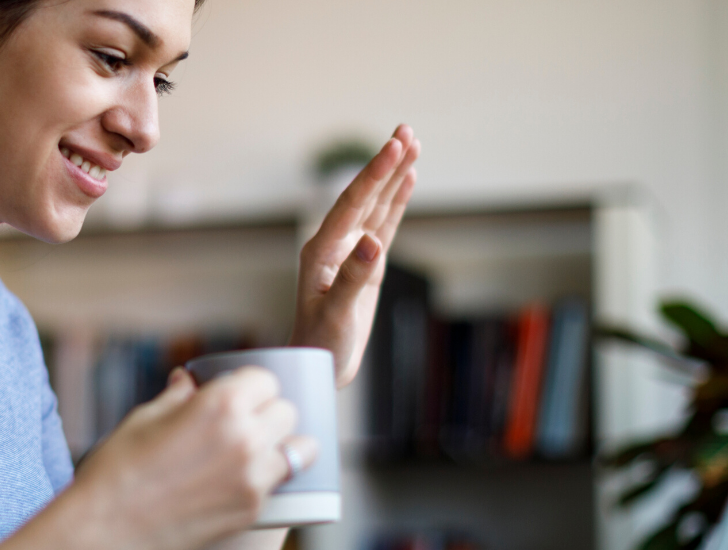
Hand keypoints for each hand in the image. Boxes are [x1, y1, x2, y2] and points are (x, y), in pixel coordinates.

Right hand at [66, 367, 319, 549]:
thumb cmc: (117, 470)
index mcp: (220, 404)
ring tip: (256, 450)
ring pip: (299, 449)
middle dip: (268, 413)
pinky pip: (281, 483)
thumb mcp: (144, 418)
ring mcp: (254, 477)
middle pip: (286, 411)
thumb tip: (188, 379)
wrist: (106, 528)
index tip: (239, 394)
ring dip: (281, 445)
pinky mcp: (253, 509)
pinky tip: (247, 477)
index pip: (265, 379)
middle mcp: (245, 437)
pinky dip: (271, 477)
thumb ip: (178, 396)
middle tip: (244, 422)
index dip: (250, 386)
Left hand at [290, 124, 419, 387]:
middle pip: (364, 195)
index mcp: (322, 250)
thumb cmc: (322, 343)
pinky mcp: (366, 262)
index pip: (352, 203)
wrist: (317, 364)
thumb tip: (372, 242)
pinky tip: (407, 180)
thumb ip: (353, 277)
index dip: (374, 174)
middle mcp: (334, 243)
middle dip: (385, 163)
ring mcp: (350, 250)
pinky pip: (383, 223)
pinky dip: (396, 201)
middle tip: (405, 130)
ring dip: (392, 175)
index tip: (394, 146)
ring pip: (376, 205)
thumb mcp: (337, 314)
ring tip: (410, 142)